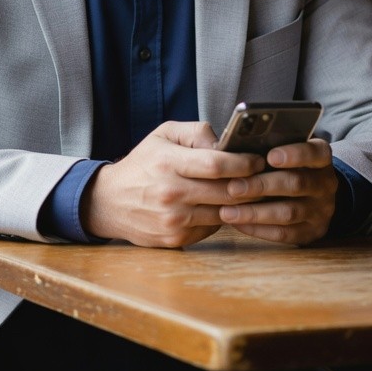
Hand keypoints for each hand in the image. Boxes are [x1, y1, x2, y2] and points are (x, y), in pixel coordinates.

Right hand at [81, 120, 265, 246]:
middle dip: (251, 185)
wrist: (109, 202)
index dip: (244, 163)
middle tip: (262, 178)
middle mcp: (171, 193)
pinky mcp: (175, 238)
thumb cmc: (142, 164)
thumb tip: (226, 143)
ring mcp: (173, 220)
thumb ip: (197, 132)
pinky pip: (212, 229)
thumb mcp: (163, 135)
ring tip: (245, 192)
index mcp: (168, 162)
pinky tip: (220, 207)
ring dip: (239, 204)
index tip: (257, 161)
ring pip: (223, 213)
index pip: (217, 164)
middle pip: (227, 191)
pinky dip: (219, 218)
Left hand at [217, 139, 337, 244]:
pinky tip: (238, 223)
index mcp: (321, 159)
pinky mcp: (311, 232)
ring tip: (227, 212)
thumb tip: (227, 149)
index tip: (270, 156)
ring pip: (289, 212)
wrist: (310, 198)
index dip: (294, 154)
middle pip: (296, 183)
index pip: (315, 153)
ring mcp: (321, 210)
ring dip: (255, 212)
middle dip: (261, 186)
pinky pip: (284, 233)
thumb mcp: (283, 153)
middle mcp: (326, 184)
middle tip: (232, 188)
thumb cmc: (286, 169)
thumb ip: (264, 149)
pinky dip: (259, 229)